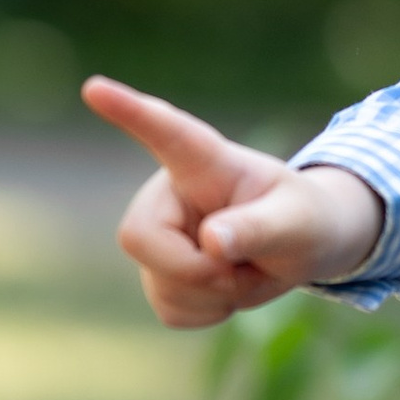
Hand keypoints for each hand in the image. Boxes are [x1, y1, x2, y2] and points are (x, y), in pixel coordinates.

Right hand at [82, 76, 384, 329]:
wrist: (304, 248)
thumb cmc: (304, 219)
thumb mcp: (298, 222)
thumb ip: (259, 229)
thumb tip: (211, 242)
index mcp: (206, 163)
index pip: (165, 133)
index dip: (128, 112)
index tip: (95, 87)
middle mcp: (170, 194)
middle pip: (139, 238)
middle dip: (194, 271)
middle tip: (240, 268)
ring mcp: (161, 235)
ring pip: (159, 284)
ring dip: (213, 294)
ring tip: (244, 269)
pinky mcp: (160, 273)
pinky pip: (170, 310)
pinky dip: (208, 312)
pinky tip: (228, 289)